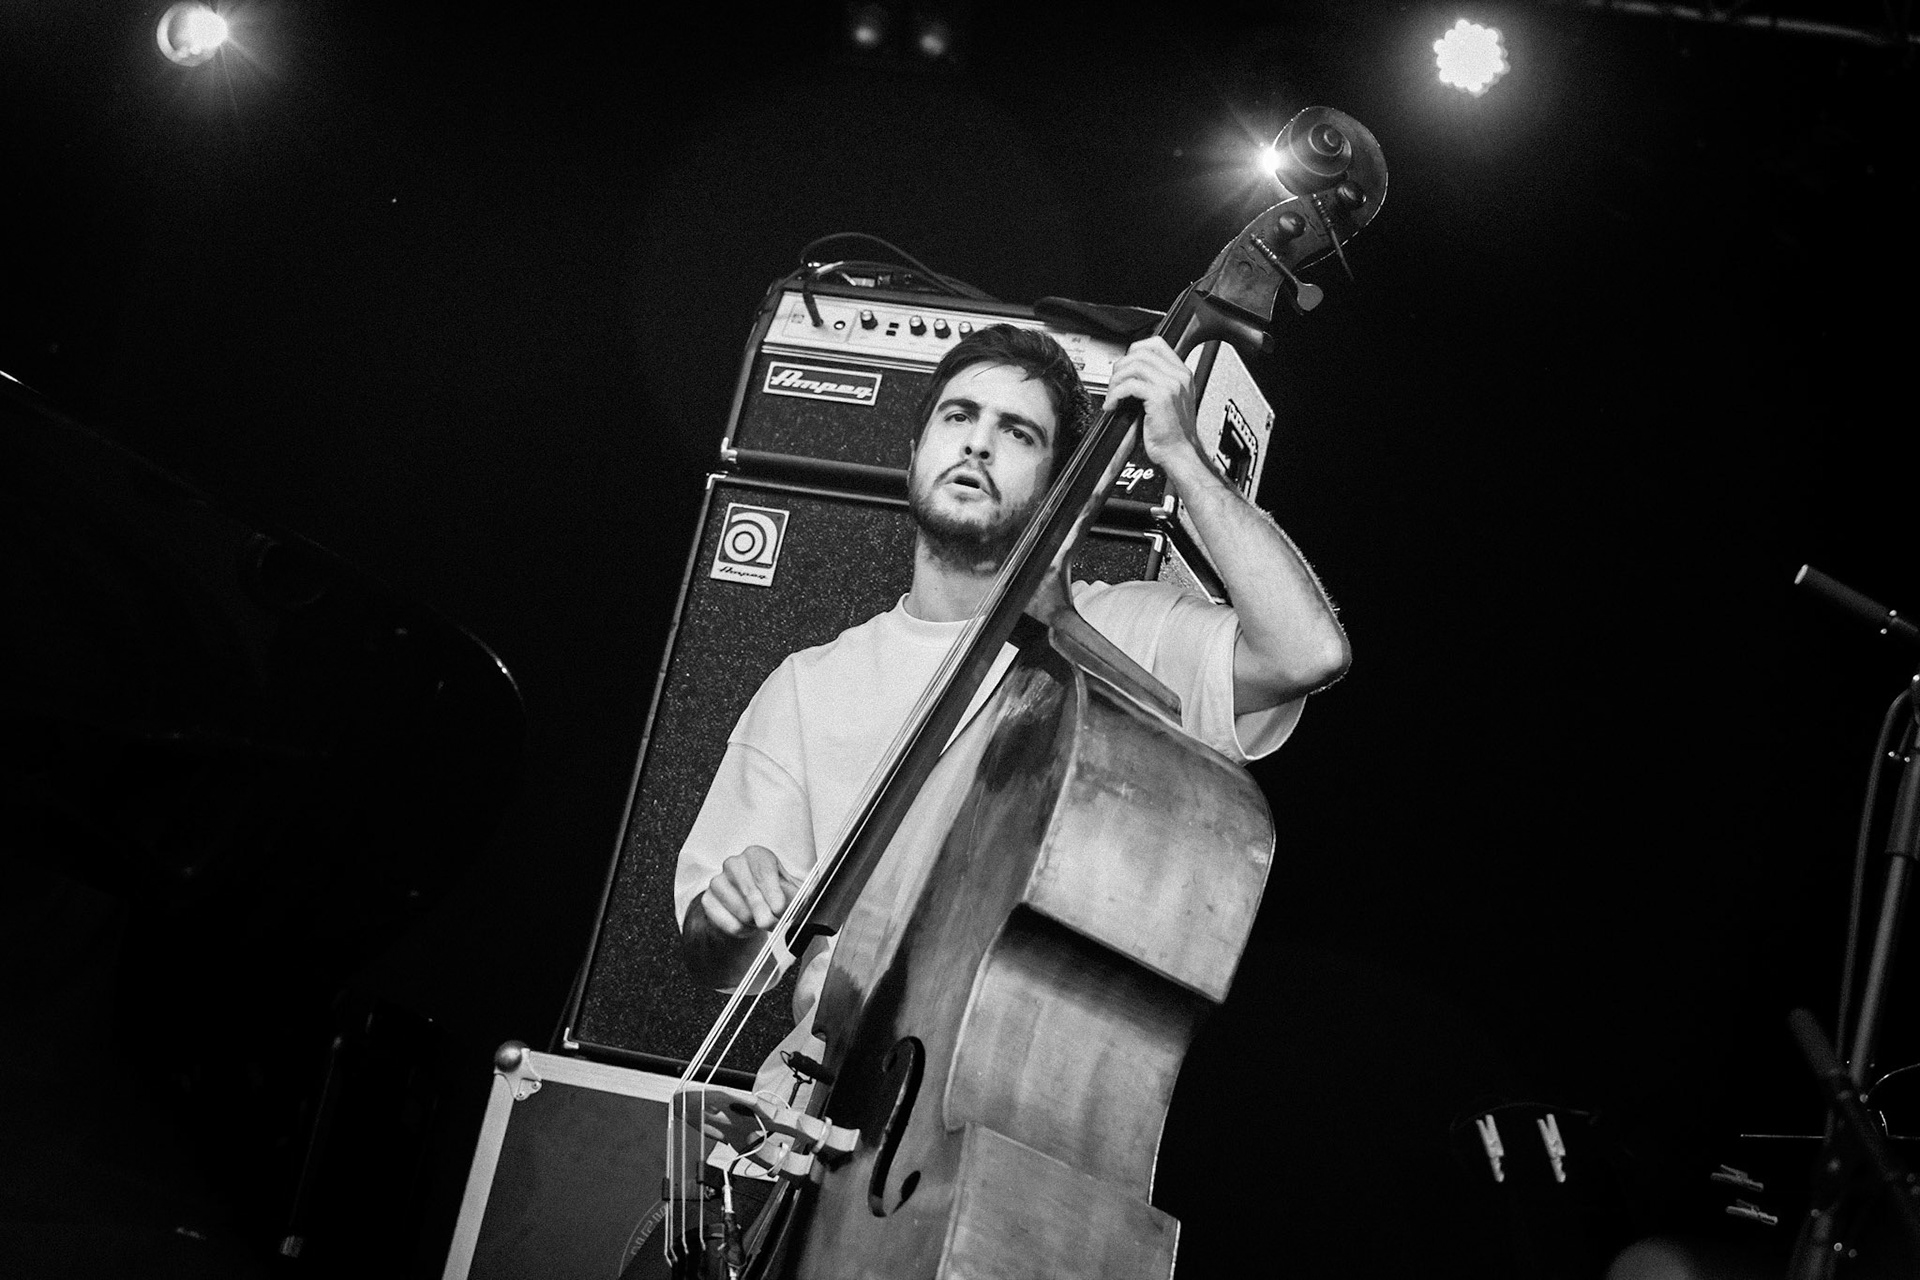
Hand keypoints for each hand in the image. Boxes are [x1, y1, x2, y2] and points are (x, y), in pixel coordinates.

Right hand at [699, 845, 801, 937]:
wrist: (752, 906)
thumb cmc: (777, 894)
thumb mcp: (793, 890)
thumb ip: (802, 895)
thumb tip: (808, 900)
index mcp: (756, 855)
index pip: (763, 873)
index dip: (773, 893)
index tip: (780, 910)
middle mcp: (734, 864)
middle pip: (750, 892)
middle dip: (766, 914)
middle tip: (776, 925)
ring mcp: (718, 882)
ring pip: (741, 912)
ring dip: (757, 923)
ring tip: (763, 920)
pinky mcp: (708, 901)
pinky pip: (730, 924)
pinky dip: (744, 931)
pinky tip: (749, 924)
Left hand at [1102, 336, 1206, 486]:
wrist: (1180, 453)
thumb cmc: (1173, 433)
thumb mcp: (1170, 401)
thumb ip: (1157, 383)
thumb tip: (1132, 373)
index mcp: (1182, 374)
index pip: (1156, 345)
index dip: (1135, 350)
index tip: (1124, 365)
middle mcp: (1178, 376)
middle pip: (1141, 353)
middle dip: (1121, 366)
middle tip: (1114, 383)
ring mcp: (1170, 386)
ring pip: (1133, 366)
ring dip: (1116, 381)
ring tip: (1112, 396)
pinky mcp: (1160, 398)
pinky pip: (1129, 385)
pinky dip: (1115, 394)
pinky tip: (1113, 405)